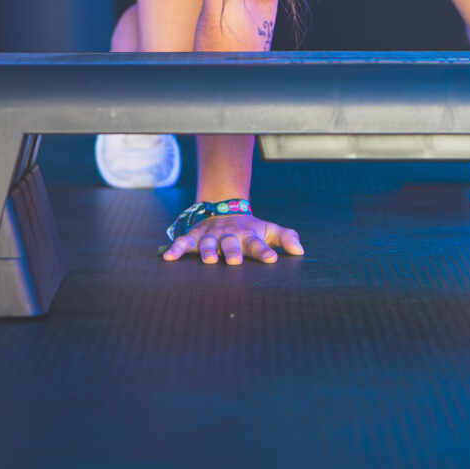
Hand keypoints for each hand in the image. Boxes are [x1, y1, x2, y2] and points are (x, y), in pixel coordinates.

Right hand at [161, 209, 305, 265]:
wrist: (225, 208)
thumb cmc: (250, 228)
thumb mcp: (268, 229)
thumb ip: (285, 238)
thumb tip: (300, 251)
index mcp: (248, 235)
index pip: (258, 243)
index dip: (264, 251)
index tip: (271, 259)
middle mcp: (228, 235)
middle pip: (230, 243)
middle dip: (232, 251)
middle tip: (233, 261)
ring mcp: (210, 235)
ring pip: (207, 243)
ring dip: (207, 251)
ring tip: (207, 260)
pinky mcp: (194, 236)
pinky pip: (183, 242)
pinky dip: (176, 248)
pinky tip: (168, 257)